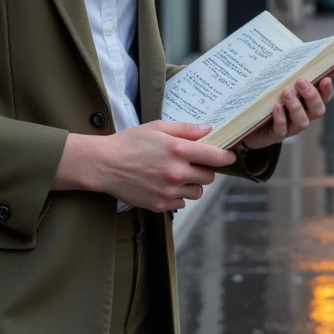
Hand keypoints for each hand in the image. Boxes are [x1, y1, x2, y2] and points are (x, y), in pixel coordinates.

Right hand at [55, 122, 235, 211]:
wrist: (104, 165)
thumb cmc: (130, 142)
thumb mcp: (157, 127)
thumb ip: (186, 129)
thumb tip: (209, 129)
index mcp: (177, 150)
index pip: (215, 157)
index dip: (226, 157)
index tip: (228, 157)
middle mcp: (176, 173)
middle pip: (208, 177)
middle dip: (204, 169)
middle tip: (192, 163)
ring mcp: (168, 191)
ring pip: (196, 192)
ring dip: (192, 184)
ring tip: (176, 175)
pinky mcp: (160, 205)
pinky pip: (181, 203)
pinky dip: (177, 195)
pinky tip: (164, 185)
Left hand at [240, 76, 333, 150]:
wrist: (247, 122)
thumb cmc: (267, 98)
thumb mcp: (278, 83)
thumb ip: (292, 72)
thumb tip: (306, 54)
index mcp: (307, 103)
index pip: (323, 97)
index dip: (327, 89)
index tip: (325, 78)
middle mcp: (302, 116)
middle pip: (317, 110)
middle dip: (312, 96)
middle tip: (300, 81)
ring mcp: (290, 127)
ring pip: (302, 122)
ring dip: (296, 106)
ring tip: (286, 92)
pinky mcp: (275, 135)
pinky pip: (282, 130)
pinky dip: (281, 119)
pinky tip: (276, 108)